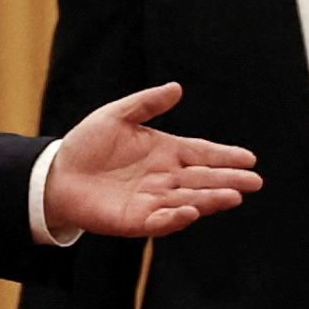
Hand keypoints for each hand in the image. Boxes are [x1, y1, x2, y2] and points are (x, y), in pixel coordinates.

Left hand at [47, 84, 262, 238]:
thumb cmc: (86, 145)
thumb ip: (145, 104)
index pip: (202, 153)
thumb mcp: (115, 117)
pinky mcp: (136, 220)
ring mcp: (153, 200)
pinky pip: (161, 220)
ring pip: (189, 200)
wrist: (55, 175)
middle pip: (203, 179)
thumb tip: (176, 87)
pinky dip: (176, 217)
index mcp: (166, 152)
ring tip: (232, 196)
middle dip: (229, 180)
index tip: (249, 158)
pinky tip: (191, 211)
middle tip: (254, 182)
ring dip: (210, 199)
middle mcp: (165, 178)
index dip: (225, 156)